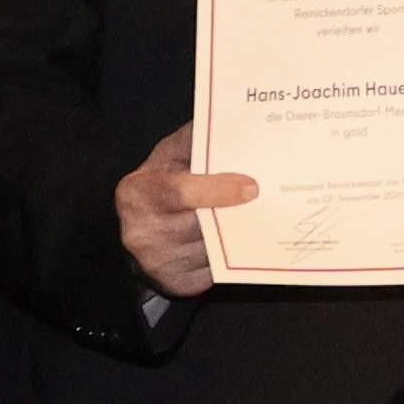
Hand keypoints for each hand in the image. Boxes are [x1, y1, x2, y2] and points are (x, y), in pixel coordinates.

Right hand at [119, 128, 256, 297]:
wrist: (134, 231)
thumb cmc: (158, 187)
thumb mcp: (166, 157)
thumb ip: (193, 140)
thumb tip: (230, 118)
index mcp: (138, 194)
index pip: (181, 192)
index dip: (219, 189)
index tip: (252, 187)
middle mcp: (142, 232)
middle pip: (203, 224)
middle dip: (236, 213)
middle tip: (269, 202)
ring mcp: (158, 263)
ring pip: (214, 249)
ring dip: (238, 235)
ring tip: (259, 218)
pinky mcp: (176, 285)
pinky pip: (216, 270)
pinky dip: (232, 256)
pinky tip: (242, 242)